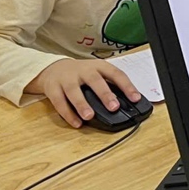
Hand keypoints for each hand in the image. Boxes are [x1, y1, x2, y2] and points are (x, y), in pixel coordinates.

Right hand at [26, 58, 140, 127]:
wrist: (53, 68)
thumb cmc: (82, 73)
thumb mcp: (98, 73)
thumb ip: (111, 85)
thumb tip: (129, 102)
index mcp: (99, 66)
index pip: (116, 74)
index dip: (126, 86)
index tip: (135, 98)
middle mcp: (83, 71)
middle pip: (95, 81)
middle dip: (105, 94)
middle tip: (114, 107)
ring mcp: (66, 79)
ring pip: (74, 91)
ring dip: (82, 104)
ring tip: (89, 116)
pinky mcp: (52, 88)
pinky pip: (59, 102)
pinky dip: (67, 114)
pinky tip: (76, 123)